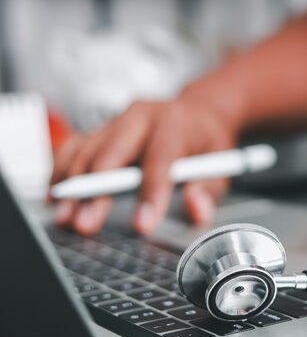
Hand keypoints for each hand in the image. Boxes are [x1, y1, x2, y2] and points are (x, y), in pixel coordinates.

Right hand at [50, 93, 240, 234]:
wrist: (197, 111)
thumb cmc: (207, 141)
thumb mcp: (220, 162)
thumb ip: (208, 188)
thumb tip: (197, 210)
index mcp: (175, 124)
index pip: (160, 160)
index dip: (151, 194)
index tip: (142, 225)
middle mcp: (142, 117)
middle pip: (112, 152)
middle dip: (96, 191)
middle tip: (85, 224)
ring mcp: (118, 119)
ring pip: (87, 148)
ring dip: (72, 184)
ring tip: (65, 216)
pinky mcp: (103, 127)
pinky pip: (76, 145)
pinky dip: (62, 170)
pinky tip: (56, 196)